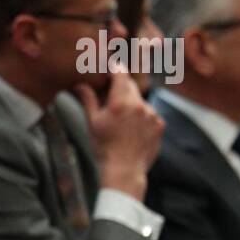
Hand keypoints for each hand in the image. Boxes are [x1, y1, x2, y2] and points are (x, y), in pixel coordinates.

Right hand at [74, 68, 163, 198]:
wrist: (124, 170)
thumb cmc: (104, 147)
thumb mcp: (92, 123)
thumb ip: (88, 100)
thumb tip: (80, 84)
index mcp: (121, 102)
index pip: (120, 74)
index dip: (114, 69)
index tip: (110, 69)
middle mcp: (139, 105)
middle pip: (130, 87)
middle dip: (120, 90)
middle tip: (110, 102)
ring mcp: (152, 114)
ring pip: (140, 101)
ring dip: (131, 105)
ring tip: (121, 125)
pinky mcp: (160, 124)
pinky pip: (149, 114)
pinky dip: (141, 118)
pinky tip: (132, 131)